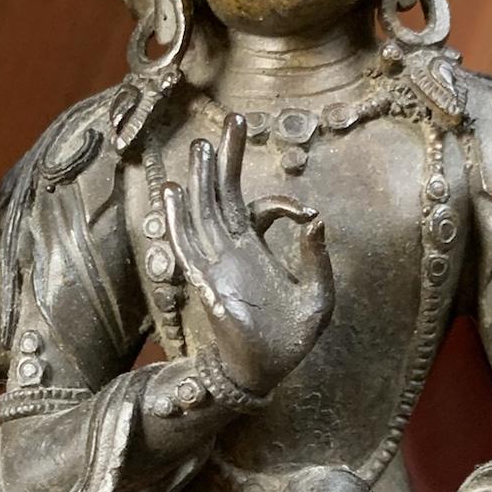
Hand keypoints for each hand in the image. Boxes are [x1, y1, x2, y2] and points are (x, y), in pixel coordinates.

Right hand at [165, 112, 333, 396]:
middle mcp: (233, 251)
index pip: (258, 208)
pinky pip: (187, 244)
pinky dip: (179, 218)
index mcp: (258, 250)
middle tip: (232, 119)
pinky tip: (173, 191)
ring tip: (201, 146)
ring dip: (202, 180)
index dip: (280, 203)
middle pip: (223, 194)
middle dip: (227, 158)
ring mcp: (217, 263)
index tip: (305, 214)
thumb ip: (316, 259)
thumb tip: (316, 219)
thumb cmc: (291, 340)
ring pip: (203, 212)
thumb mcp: (317, 297)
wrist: (265, 373)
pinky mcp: (206, 281)